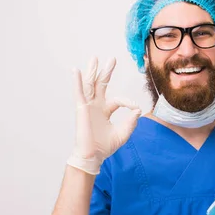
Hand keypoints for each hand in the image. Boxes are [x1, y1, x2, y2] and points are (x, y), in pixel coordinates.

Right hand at [67, 57, 141, 174]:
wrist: (94, 156)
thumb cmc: (106, 146)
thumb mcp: (123, 133)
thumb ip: (131, 122)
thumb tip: (138, 109)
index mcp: (106, 110)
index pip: (118, 100)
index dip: (128, 102)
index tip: (135, 108)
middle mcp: (96, 106)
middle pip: (101, 85)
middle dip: (106, 72)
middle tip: (112, 59)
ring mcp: (88, 106)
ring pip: (90, 85)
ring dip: (93, 71)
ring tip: (94, 58)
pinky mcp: (81, 108)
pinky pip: (79, 92)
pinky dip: (77, 81)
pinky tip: (76, 70)